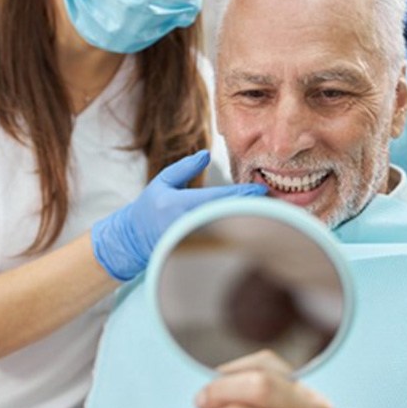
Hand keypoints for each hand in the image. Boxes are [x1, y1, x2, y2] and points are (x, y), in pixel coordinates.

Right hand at [91, 150, 266, 280]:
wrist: (133, 240)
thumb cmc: (149, 208)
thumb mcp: (162, 182)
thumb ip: (185, 168)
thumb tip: (207, 154)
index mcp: (179, 205)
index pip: (218, 199)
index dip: (242, 195)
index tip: (261, 190)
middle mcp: (187, 225)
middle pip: (228, 217)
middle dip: (251, 210)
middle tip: (273, 203)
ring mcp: (192, 242)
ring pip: (227, 231)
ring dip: (247, 223)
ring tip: (269, 215)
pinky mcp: (195, 253)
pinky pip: (221, 242)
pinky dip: (237, 234)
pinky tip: (252, 228)